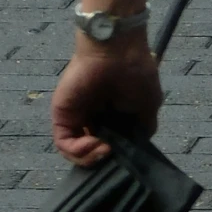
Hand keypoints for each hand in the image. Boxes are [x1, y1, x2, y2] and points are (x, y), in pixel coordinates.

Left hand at [52, 37, 161, 164]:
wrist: (117, 51)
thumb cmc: (136, 73)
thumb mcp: (149, 107)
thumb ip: (143, 130)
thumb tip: (135, 149)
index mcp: (115, 116)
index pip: (112, 146)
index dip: (118, 158)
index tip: (126, 156)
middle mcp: (95, 118)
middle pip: (91, 152)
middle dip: (102, 160)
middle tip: (113, 155)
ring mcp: (78, 117)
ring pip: (76, 152)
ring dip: (90, 158)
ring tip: (105, 149)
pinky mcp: (63, 115)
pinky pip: (64, 143)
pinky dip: (77, 151)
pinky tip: (94, 144)